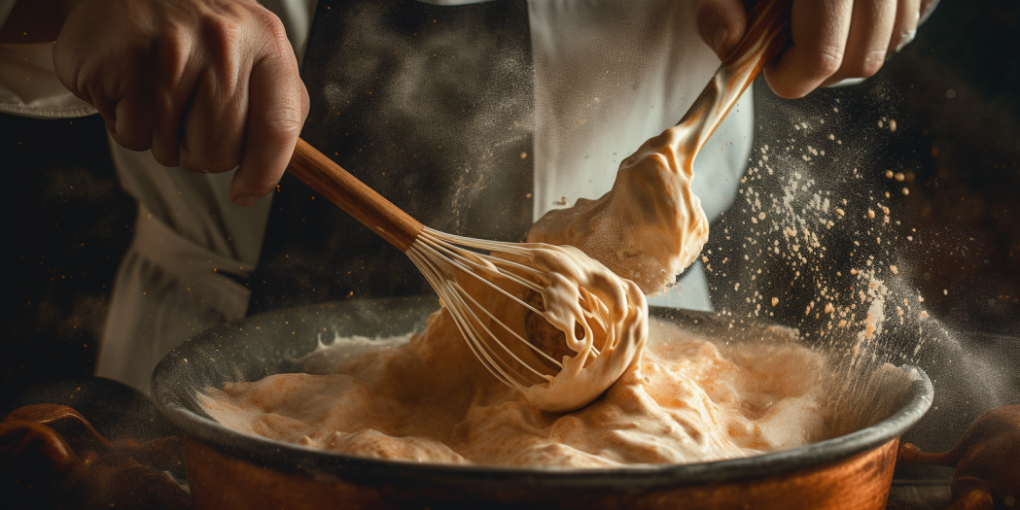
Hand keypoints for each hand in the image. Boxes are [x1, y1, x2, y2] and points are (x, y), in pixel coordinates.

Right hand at [53, 0, 309, 206]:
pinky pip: (130, 137)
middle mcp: (222, 43)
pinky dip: (127, 124)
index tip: (246, 193)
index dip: (264, 174)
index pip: (279, 128)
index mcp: (266, 40)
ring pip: (172, 151)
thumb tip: (277, 168)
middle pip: (221, 152)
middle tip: (189, 113)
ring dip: (163, 138)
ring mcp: (169, 50)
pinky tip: (131, 85)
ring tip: (159, 90)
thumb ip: (277, 101)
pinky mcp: (121, 62)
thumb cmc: (200, 28)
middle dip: (203, 151)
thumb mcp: (254, 47)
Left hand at [695, 0, 938, 98]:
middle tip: (790, 51)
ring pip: (890, 43)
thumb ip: (715, 8)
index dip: (792, 77)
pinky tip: (844, 16)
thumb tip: (730, 44)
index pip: (820, 53)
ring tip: (815, 28)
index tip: (771, 68)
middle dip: (821, 71)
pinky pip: (908, 19)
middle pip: (861, 58)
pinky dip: (877, 30)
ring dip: (850, 52)